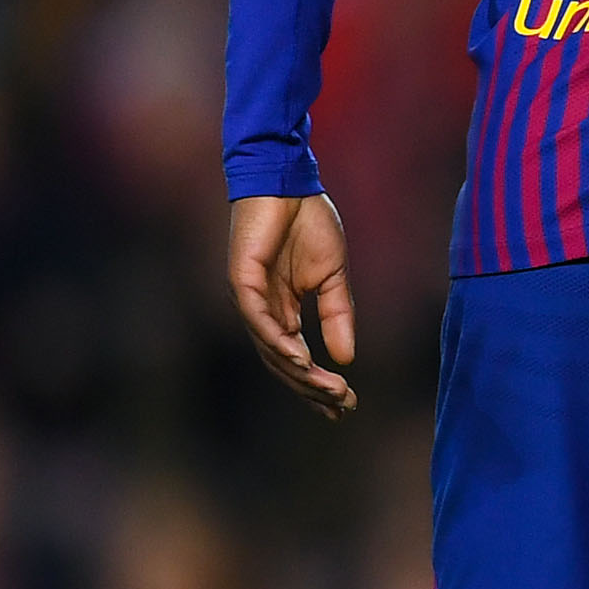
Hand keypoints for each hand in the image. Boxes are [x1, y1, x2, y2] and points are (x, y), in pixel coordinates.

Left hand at [230, 194, 359, 417]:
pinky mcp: (242, 280)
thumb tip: (346, 358)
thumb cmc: (308, 224)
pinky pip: (258, 320)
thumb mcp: (332, 277)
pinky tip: (300, 358)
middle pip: (282, 362)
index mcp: (283, 310)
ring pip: (269, 348)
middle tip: (341, 405)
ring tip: (326, 388)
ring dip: (298, 372)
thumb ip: (337, 315)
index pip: (297, 357)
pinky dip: (277, 342)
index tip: (344, 406)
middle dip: (311, 387)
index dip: (318, 384)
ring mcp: (249, 298)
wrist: (289, 183)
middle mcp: (262, 311)